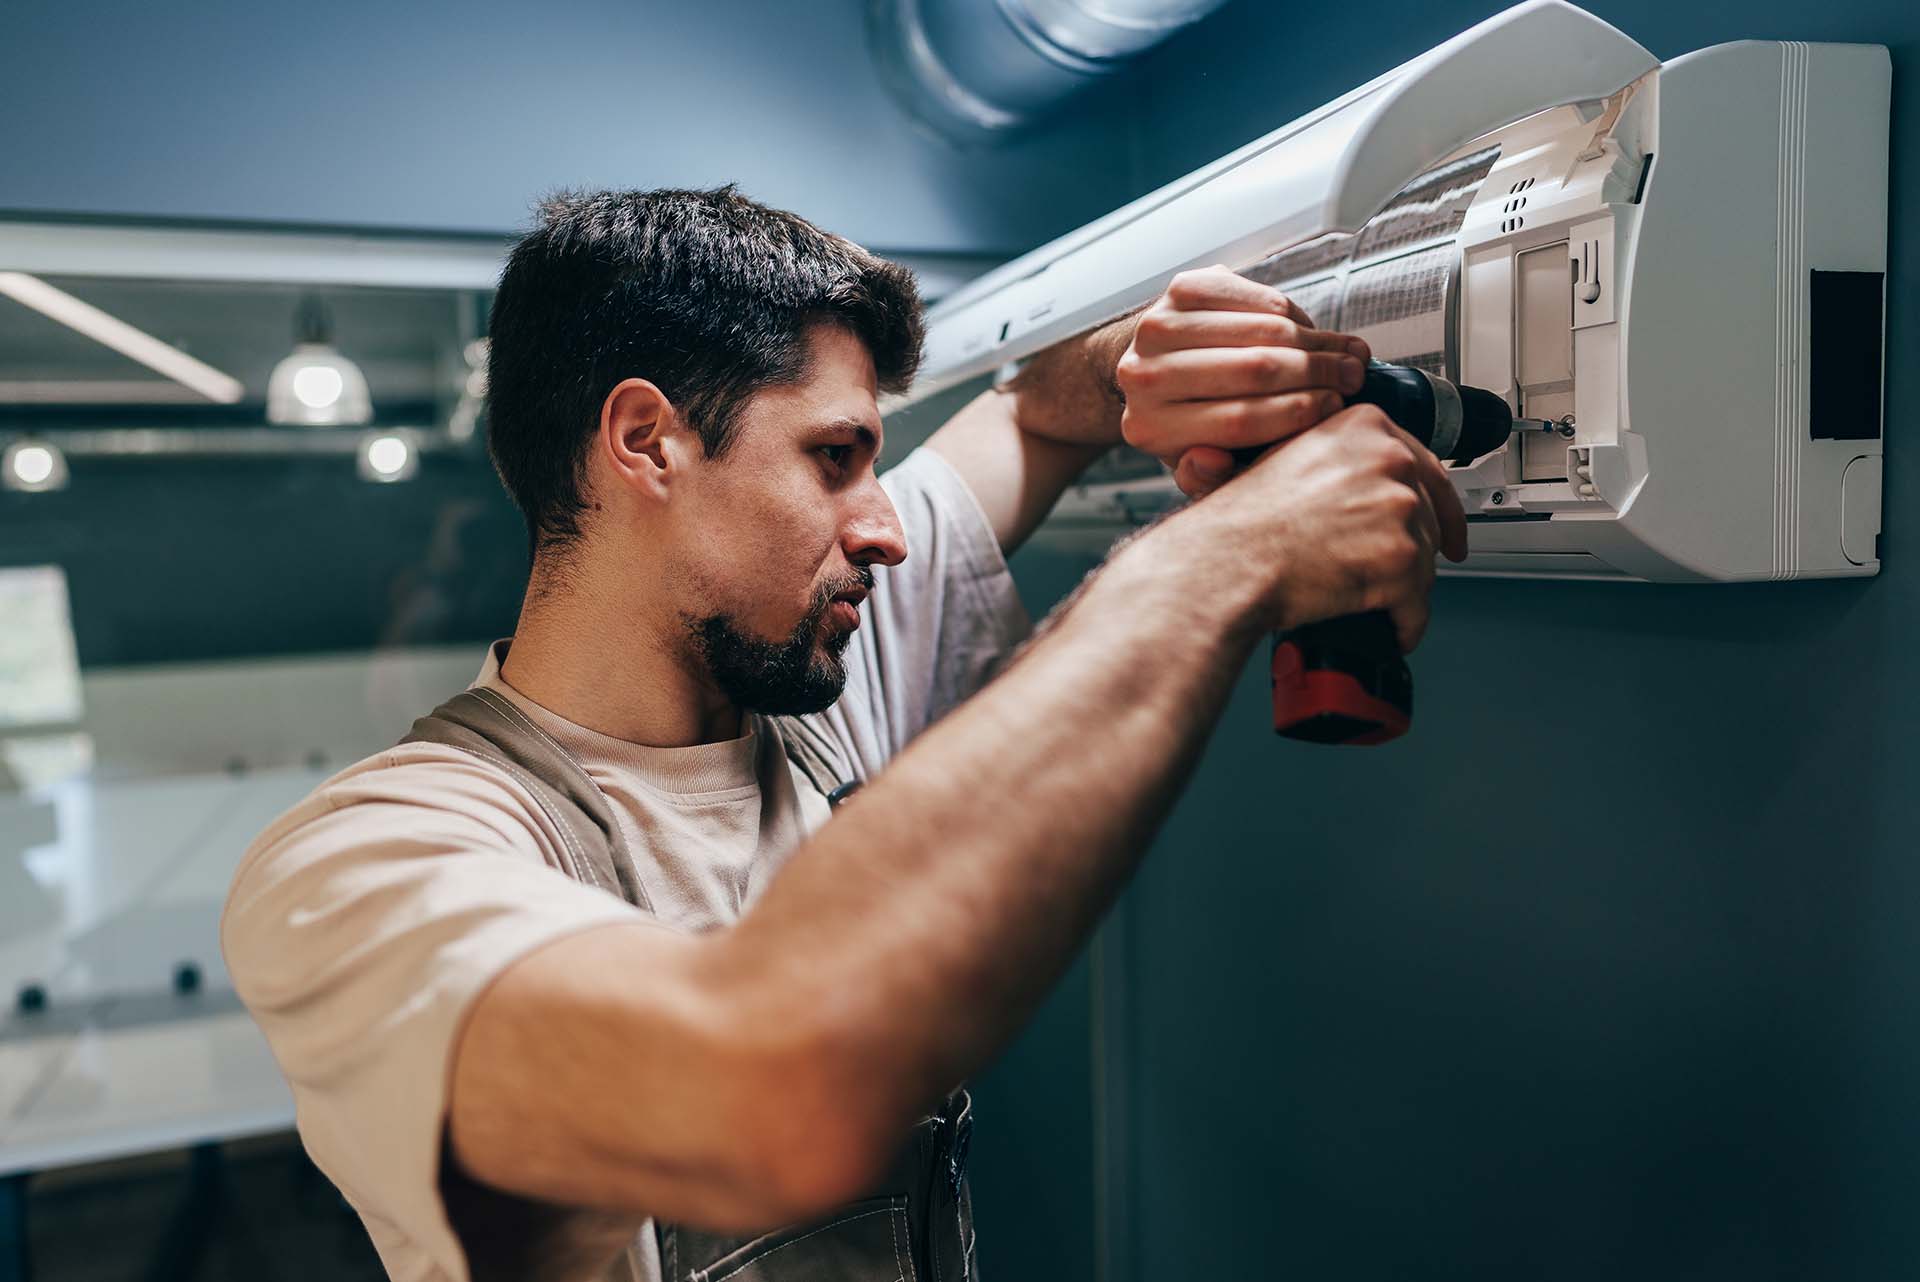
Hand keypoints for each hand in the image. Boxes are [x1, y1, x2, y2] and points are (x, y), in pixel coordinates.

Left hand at [1114, 266, 1371, 498]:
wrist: (1157, 365)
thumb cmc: (1194, 421)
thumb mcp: (1200, 464)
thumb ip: (1208, 477)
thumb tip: (1210, 462)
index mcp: (1149, 428)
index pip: (1238, 421)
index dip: (1299, 412)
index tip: (1338, 409)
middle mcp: (1143, 375)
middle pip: (1254, 369)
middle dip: (1318, 373)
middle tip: (1354, 377)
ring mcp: (1158, 325)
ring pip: (1262, 329)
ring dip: (1316, 342)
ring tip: (1348, 355)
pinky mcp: (1181, 289)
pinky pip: (1258, 297)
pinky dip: (1295, 314)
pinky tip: (1312, 333)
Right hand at [1184, 403, 1468, 651]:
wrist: (1226, 562)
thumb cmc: (1239, 523)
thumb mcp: (1285, 458)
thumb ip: (1336, 458)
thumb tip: (1364, 484)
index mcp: (1363, 426)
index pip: (1424, 466)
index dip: (1438, 505)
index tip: (1447, 529)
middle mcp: (1388, 459)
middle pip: (1428, 515)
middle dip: (1412, 550)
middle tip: (1391, 573)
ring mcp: (1399, 507)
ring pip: (1425, 560)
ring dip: (1403, 587)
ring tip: (1368, 601)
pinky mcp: (1401, 559)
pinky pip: (1418, 604)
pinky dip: (1405, 623)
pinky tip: (1386, 628)